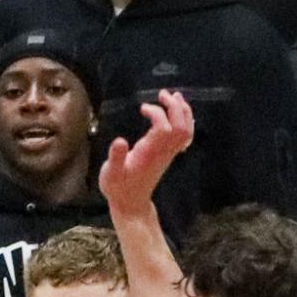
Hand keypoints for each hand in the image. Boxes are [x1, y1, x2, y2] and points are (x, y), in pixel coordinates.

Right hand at [98, 92, 194, 214]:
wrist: (131, 203)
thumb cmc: (118, 187)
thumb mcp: (110, 173)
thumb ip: (115, 157)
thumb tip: (119, 140)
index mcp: (149, 153)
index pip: (163, 128)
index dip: (157, 113)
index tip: (143, 108)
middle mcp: (162, 152)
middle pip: (180, 127)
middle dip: (175, 107)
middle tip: (162, 93)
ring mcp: (168, 154)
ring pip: (186, 131)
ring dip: (183, 111)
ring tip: (174, 96)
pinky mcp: (169, 155)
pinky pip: (185, 137)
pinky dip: (185, 121)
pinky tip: (179, 113)